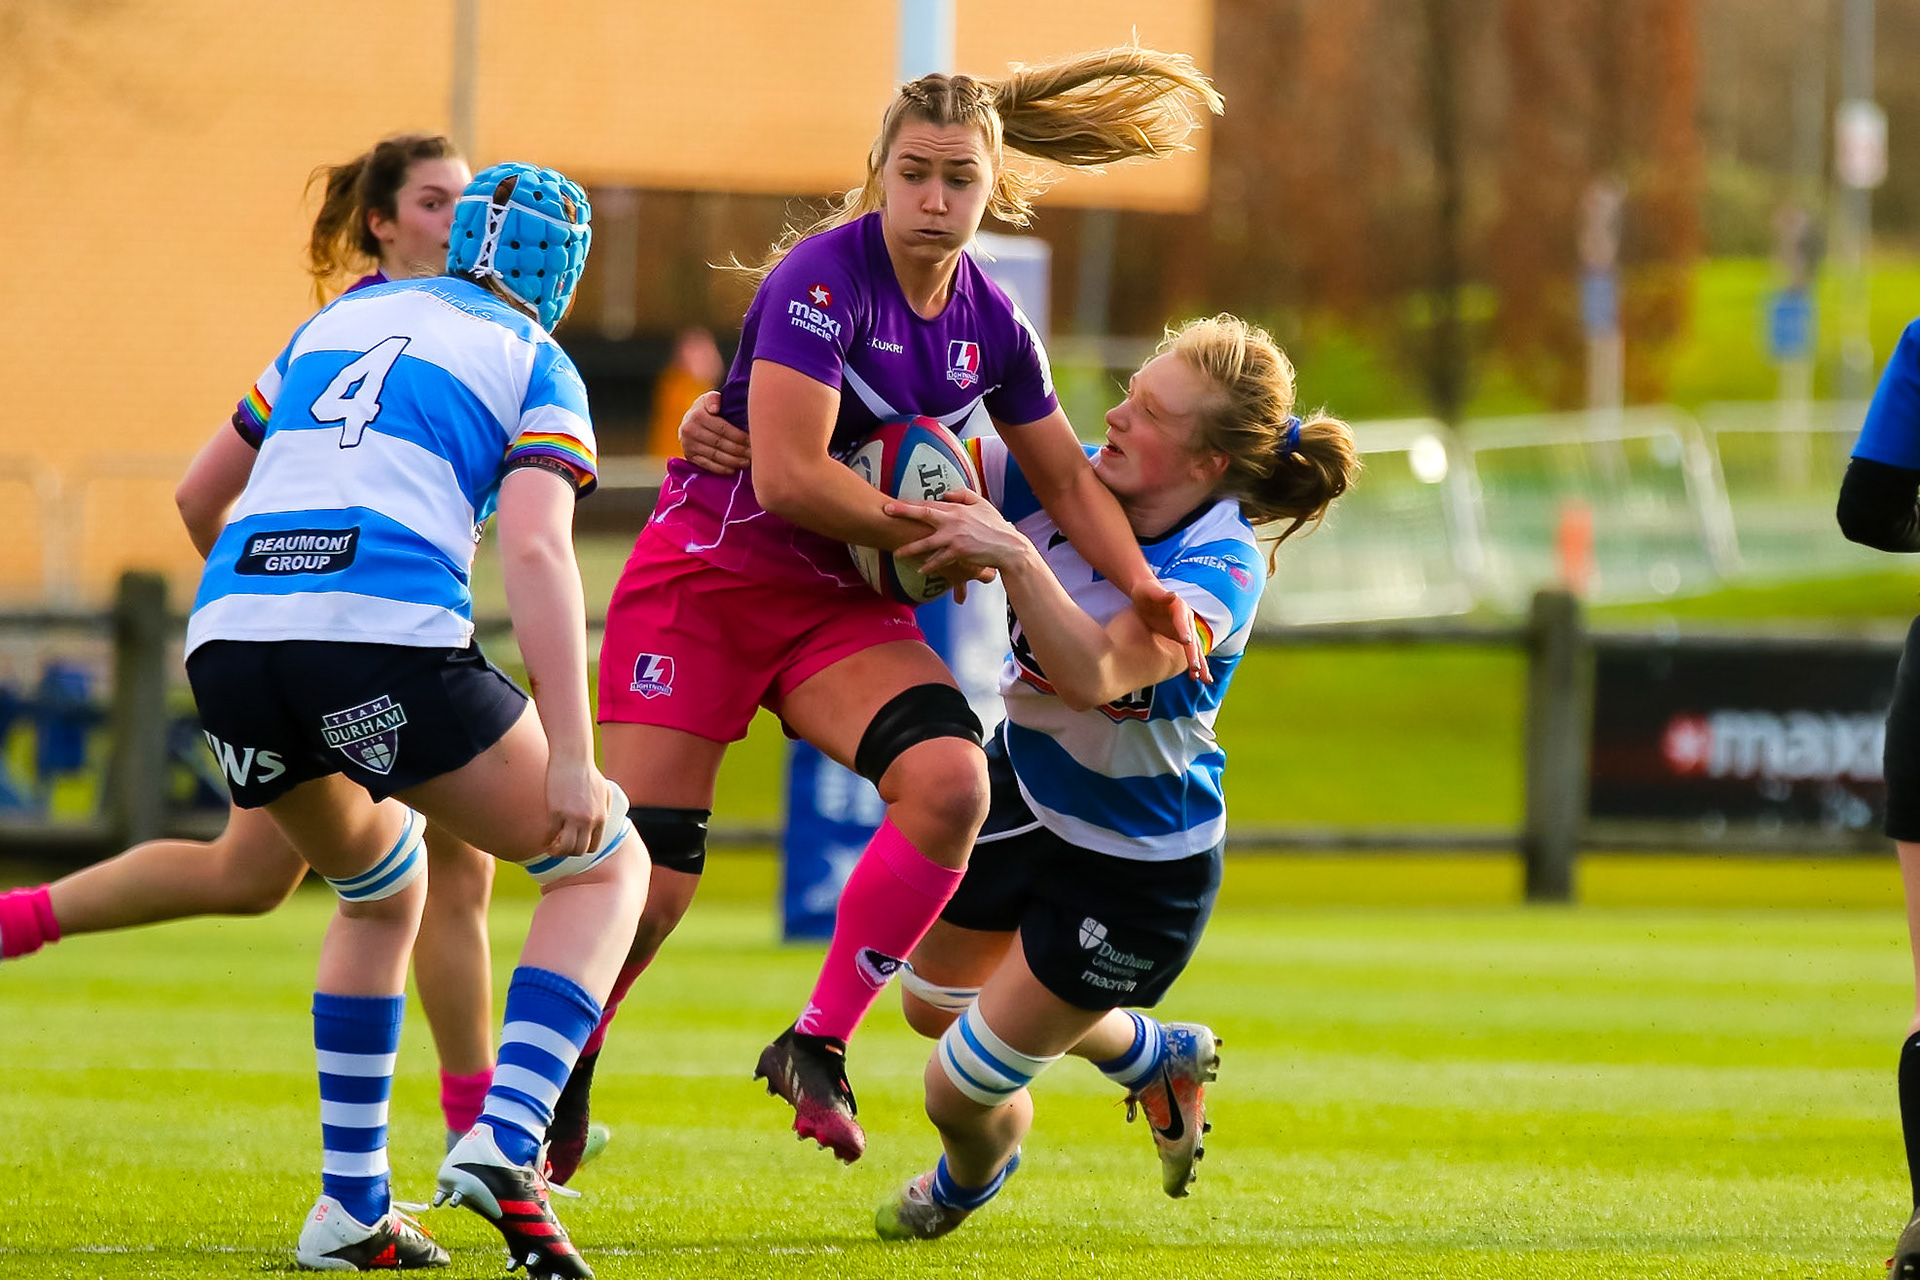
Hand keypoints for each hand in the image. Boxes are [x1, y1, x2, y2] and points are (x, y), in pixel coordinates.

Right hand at [543, 756, 607, 858]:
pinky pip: (550, 834)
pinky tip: (544, 840)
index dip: (583, 849)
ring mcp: (572, 818)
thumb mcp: (605, 790)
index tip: (575, 846)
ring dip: (558, 852)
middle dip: (570, 853)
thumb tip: (605, 817)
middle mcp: (588, 821)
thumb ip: (606, 806)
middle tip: (562, 848)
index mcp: (601, 817)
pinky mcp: (556, 812)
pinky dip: (546, 841)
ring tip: (551, 848)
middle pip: (580, 850)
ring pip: (566, 847)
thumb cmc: (588, 771)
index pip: (594, 846)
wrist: (574, 758)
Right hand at [678, 391, 750, 474]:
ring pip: (715, 455)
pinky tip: (733, 470)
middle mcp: (690, 430)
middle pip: (720, 443)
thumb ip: (714, 398)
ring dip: (733, 461)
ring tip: (747, 463)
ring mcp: (688, 444)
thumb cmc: (707, 409)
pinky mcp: (689, 456)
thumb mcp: (710, 398)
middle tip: (753, 454)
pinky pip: (706, 465)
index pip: (723, 429)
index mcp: (697, 415)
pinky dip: (721, 469)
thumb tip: (715, 409)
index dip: (740, 436)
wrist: (689, 421)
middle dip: (739, 450)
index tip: (753, 440)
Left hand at [885, 490, 1028, 578]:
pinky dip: (930, 566)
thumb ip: (963, 495)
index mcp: (957, 509)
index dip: (912, 503)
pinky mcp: (959, 552)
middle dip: (904, 512)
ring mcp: (955, 537)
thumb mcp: (982, 504)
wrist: (1008, 546)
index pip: (930, 504)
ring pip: (928, 543)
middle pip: (924, 514)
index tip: (895, 503)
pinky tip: (920, 570)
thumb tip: (945, 493)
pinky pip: (940, 560)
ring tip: (897, 554)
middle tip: (886, 511)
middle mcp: (953, 521)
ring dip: (911, 549)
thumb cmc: (995, 525)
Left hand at [1131, 581, 1211, 682]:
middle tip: (1197, 669)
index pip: (1183, 621)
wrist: (1146, 594)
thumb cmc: (1146, 592)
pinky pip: (1188, 652)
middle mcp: (1185, 620)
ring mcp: (1184, 630)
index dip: (1185, 631)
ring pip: (1194, 649)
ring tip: (1206, 680)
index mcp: (1179, 608)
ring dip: (1200, 665)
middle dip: (1195, 655)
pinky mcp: (1179, 637)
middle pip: (1192, 639)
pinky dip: (1192, 664)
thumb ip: (1161, 595)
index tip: (1187, 641)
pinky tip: (1196, 677)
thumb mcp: (1149, 591)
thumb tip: (1174, 595)